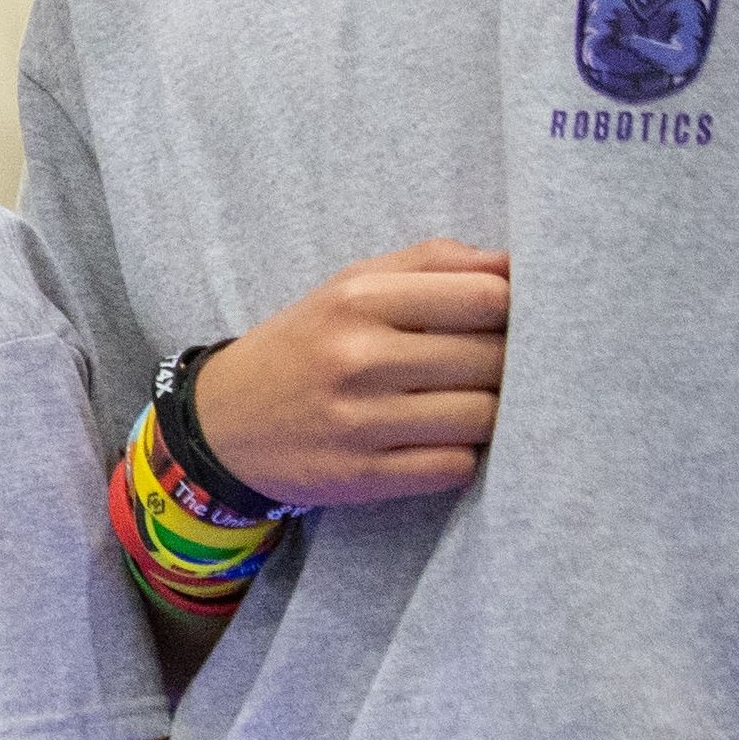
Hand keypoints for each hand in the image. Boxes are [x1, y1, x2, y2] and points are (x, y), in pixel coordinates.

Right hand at [193, 241, 509, 507]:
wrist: (220, 423)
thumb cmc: (305, 345)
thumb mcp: (350, 285)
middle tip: (490, 366)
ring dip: (490, 414)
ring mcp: (359, 422)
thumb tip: (518, 265)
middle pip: (493, 360)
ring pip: (483, 417)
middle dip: (508, 363)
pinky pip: (456, 467)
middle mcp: (357, 358)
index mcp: (358, 299)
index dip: (517, 308)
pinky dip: (460, 455)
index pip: (487, 297)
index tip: (510, 319)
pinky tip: (437, 441)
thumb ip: (433, 263)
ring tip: (466, 403)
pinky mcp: (363, 476)